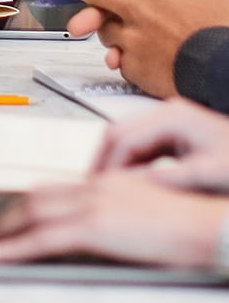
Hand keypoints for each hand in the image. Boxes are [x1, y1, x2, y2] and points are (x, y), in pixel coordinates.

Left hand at [0, 173, 226, 268]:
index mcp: (111, 181)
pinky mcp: (95, 225)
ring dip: (6, 228)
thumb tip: (106, 229)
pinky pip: (44, 237)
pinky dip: (15, 246)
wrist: (208, 224)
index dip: (32, 200)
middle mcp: (97, 185)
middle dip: (11, 212)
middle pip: (39, 194)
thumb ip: (123, 215)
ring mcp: (94, 203)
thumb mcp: (149, 212)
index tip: (16, 212)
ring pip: (34, 211)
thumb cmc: (189, 223)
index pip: (59, 186)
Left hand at [49, 0, 228, 95]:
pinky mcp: (132, 64)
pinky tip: (124, 57)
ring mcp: (132, 37)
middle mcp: (139, 9)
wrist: (223, 72)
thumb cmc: (223, 35)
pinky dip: (119, 55)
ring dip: (102, 24)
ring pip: (103, 26)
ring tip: (106, 27)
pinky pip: (116, 56)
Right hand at [96, 98, 228, 191]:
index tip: (98, 187)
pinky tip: (127, 184)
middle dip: (102, 160)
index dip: (108, 165)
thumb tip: (139, 186)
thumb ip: (173, 178)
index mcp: (173, 117)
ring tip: (105, 188)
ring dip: (114, 163)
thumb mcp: (211, 172)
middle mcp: (168, 114)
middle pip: (118, 132)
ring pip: (126, 139)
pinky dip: (129, 165)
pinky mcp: (174, 136)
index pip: (124, 137)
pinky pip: (140, 147)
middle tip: (91, 186)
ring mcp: (170, 123)